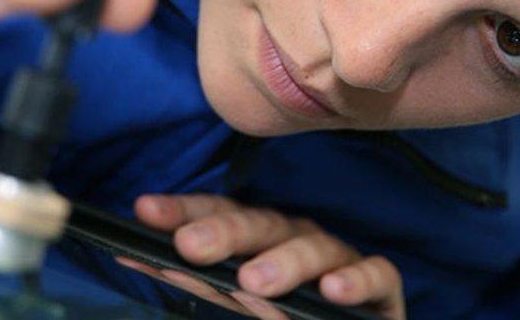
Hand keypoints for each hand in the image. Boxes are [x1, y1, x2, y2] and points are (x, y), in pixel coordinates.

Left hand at [119, 194, 404, 319]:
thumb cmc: (291, 316)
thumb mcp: (240, 301)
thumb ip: (201, 281)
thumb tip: (138, 258)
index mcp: (260, 240)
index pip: (221, 214)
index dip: (184, 210)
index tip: (144, 211)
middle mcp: (297, 241)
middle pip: (261, 225)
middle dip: (224, 233)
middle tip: (190, 247)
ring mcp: (339, 261)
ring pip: (314, 247)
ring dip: (283, 263)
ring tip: (254, 284)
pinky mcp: (381, 287)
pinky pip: (376, 274)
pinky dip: (356, 280)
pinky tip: (333, 291)